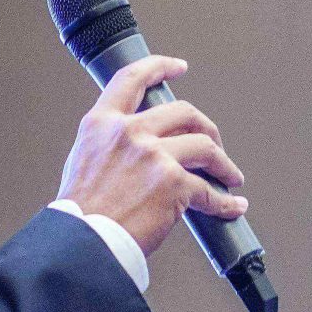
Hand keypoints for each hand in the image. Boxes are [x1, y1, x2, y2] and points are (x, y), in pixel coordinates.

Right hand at [56, 55, 248, 254]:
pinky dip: (224, 201)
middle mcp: (129, 132)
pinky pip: (209, 191)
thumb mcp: (84, 161)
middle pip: (184, 112)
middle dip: (206, 127)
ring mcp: (154, 155)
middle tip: (213, 142)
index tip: (177, 68)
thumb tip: (140, 149)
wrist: (81, 244)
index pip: (132, 79)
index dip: (159, 67)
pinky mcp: (174, 183)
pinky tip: (231, 206)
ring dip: (223, 164)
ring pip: (205, 147)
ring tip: (230, 177)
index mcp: (102, 124)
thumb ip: (111, 145)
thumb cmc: (80, 214)